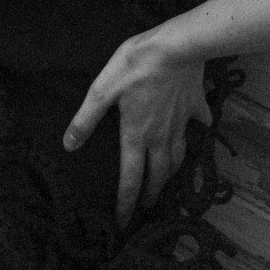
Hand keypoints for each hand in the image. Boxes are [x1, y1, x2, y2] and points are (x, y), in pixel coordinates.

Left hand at [64, 32, 209, 228]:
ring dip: (172, 173)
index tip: (123, 223)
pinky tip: (200, 130)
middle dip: (151, 194)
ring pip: (178, 156)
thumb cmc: (136, 65)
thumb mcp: (102, 90)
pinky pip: (199, 124)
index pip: (130, 178)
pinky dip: (200, 131)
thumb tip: (69, 146)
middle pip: (158, 174)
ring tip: (167, 182)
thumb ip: (85, 119)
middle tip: (146, 208)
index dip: (125, 204)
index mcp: (136, 135)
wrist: (177, 46)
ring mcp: (181, 121)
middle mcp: (161, 136)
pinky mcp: (196, 105)